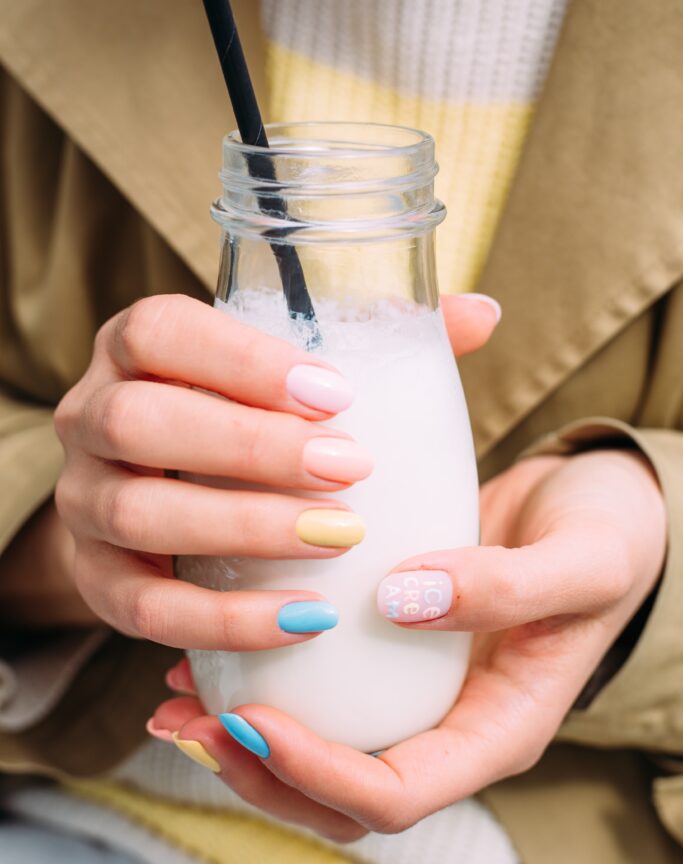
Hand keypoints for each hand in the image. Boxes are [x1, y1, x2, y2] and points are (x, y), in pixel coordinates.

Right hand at [53, 292, 498, 648]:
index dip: (240, 358)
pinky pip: (141, 608)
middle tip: (350, 468)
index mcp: (137, 346)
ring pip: (138, 514)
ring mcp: (84, 500)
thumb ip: (380, 338)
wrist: (171, 489)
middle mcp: (93, 414)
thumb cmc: (251, 416)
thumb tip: (484, 312)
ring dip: (241, 529)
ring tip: (340, 537)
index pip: (162, 331)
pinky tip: (304, 619)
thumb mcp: (295, 370)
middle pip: (141, 421)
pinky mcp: (96, 578)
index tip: (334, 391)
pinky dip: (221, 619)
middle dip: (248, 447)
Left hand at [150, 447, 665, 842]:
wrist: (602, 507)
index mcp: (497, 731)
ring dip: (243, 734)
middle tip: (192, 721)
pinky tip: (209, 636)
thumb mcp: (581, 562)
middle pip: (339, 794)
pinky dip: (261, 670)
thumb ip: (510, 586)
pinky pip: (322, 678)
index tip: (254, 719)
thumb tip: (405, 601)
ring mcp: (416, 686)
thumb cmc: (607, 539)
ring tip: (176, 696)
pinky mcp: (392, 641)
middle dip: (258, 770)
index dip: (317, 774)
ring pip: (320, 743)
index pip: (395, 796)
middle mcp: (447, 721)